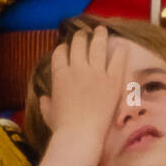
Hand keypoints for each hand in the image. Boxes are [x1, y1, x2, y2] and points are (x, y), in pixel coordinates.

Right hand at [41, 25, 128, 139]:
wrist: (81, 135)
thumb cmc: (62, 128)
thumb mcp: (48, 114)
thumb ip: (46, 103)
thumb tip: (44, 98)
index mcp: (59, 75)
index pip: (60, 53)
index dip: (63, 48)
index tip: (66, 47)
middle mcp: (77, 69)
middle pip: (79, 44)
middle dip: (81, 36)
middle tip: (84, 32)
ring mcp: (97, 73)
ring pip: (98, 46)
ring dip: (99, 35)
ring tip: (101, 29)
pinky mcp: (114, 80)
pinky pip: (118, 60)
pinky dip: (120, 51)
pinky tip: (122, 45)